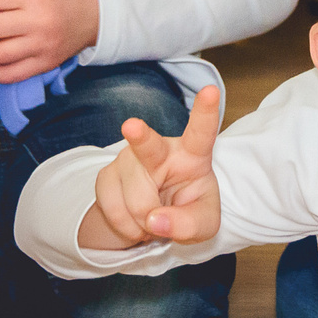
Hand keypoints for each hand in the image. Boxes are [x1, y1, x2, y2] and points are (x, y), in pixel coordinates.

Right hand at [79, 84, 221, 247]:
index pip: (201, 132)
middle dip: (139, 135)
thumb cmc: (188, 211)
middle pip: (148, 145)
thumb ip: (190, 224)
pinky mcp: (106, 175)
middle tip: (132, 126)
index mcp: (192, 154)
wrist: (153, 219)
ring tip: (153, 219)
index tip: (211, 91)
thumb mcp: (204, 225)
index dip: (205, 112)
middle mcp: (159, 150)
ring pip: (136, 199)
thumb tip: (154, 221)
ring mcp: (129, 159)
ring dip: (145, 223)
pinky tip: (135, 221)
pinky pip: (114, 209)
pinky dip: (127, 227)